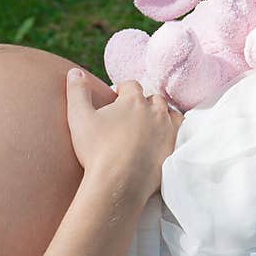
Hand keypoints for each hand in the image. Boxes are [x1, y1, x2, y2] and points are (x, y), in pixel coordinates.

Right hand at [65, 68, 183, 199]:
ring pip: (170, 115)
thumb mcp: (79, 117)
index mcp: (133, 100)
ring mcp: (168, 131)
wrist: (117, 184)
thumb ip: (77, 91)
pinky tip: (163, 142)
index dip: (122, 90)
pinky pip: (181, 136)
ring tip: (151, 125)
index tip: (116, 98)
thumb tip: (74, 71)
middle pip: (153, 99)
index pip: (131, 85)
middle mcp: (155, 111)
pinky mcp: (174, 150)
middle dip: (144, 102)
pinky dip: (173, 135)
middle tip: (133, 114)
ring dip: (162, 116)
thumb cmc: (96, 150)